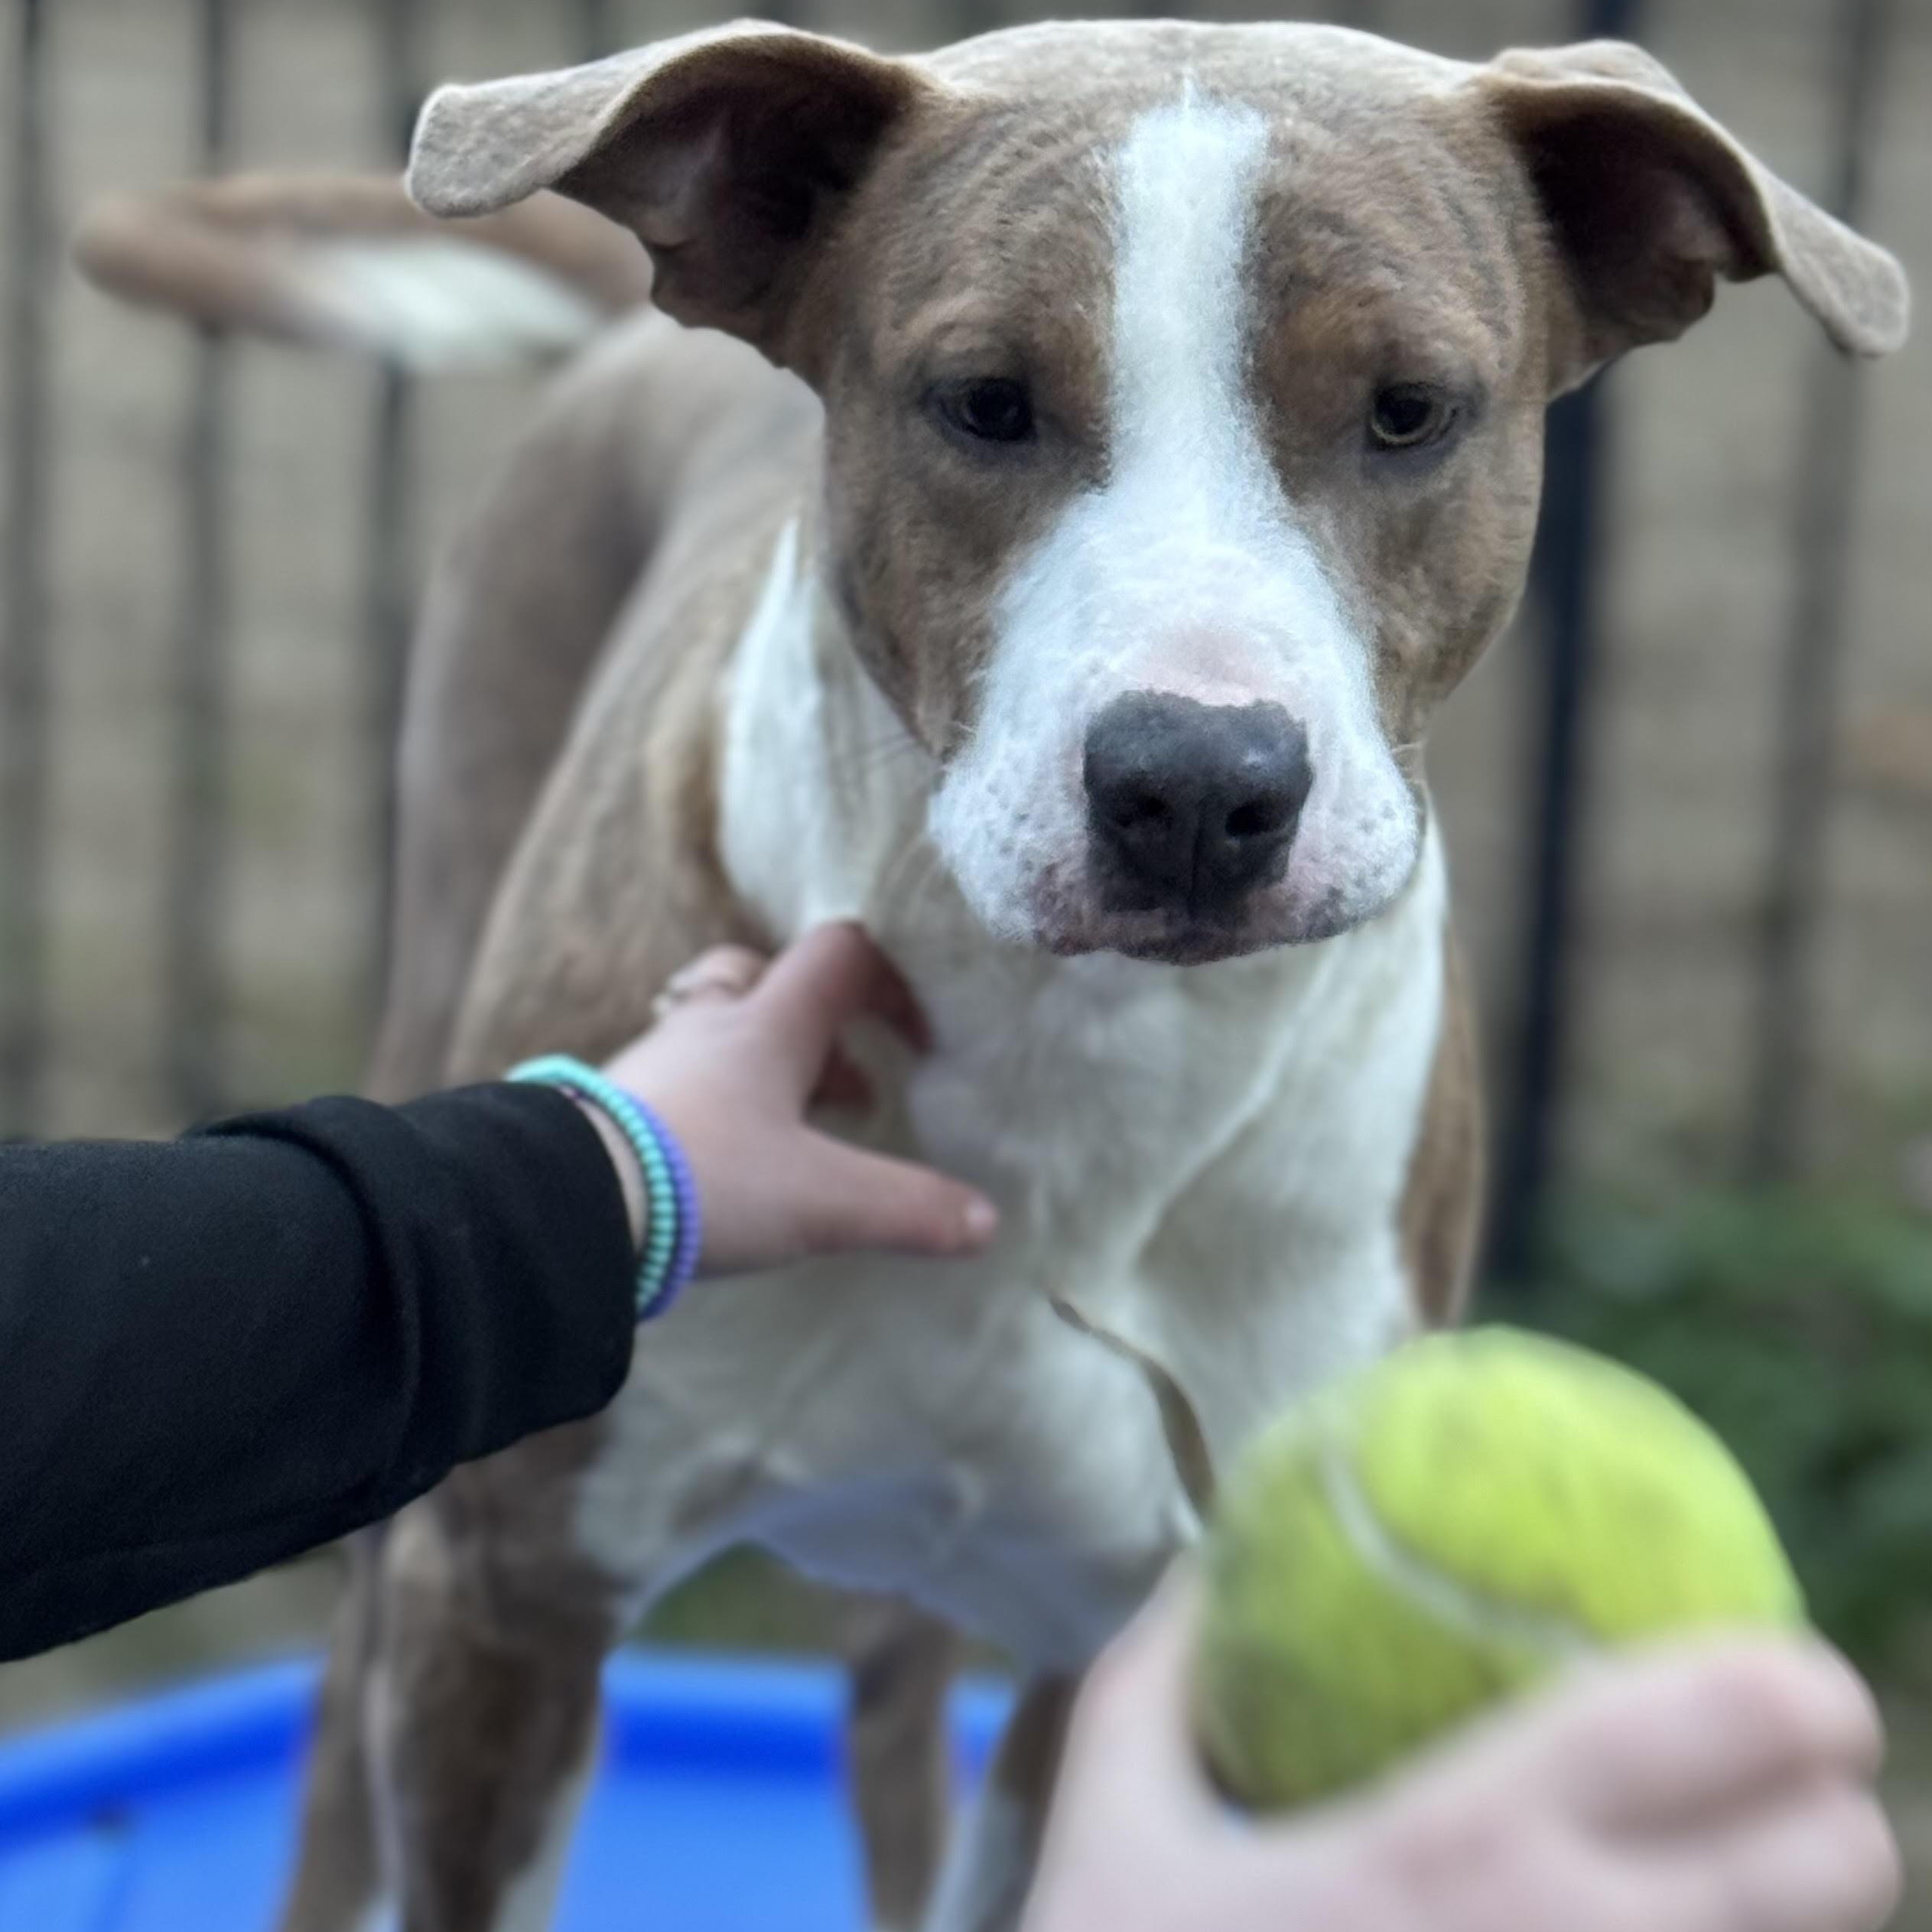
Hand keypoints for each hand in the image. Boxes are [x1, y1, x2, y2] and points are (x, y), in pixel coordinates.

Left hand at [599, 922, 998, 1275]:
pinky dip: (714, 1104)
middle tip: (845, 1083)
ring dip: (763, 1066)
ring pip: (716, 1029)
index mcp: (769, 1025)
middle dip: (812, 1020)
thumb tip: (986, 1223)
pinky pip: (677, 1081)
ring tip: (794, 1131)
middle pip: (762, 976)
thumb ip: (908, 1209)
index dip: (889, 981)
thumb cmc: (706, 1179)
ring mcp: (656, 1063)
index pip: (840, 954)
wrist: (566, 1202)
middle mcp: (710, 1026)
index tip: (917, 1041)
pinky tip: (726, 1162)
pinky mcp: (615, 1106)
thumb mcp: (823, 1202)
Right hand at [1021, 1569, 1899, 1931]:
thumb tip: (1200, 1567)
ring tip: (1750, 1887)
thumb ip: (1158, 1680)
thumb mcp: (1111, 1826)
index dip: (1790, 1688)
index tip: (1797, 1667)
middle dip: (1842, 1819)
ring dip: (1798, 1926)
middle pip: (1825, 1872)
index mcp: (1455, 1847)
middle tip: (1802, 1786)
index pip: (1691, 1729)